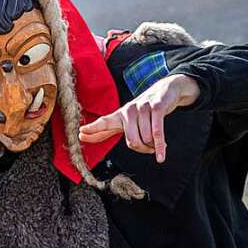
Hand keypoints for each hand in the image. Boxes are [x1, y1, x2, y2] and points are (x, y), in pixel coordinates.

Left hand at [78, 74, 200, 163]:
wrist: (166, 91)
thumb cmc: (144, 109)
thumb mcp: (126, 119)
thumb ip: (108, 129)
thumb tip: (84, 135)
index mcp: (120, 115)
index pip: (104, 122)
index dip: (93, 128)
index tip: (81, 133)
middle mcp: (128, 111)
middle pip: (131, 141)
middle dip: (141, 149)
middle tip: (148, 148)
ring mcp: (142, 108)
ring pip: (146, 138)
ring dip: (153, 146)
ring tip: (156, 142)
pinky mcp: (156, 108)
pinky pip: (157, 133)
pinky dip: (159, 146)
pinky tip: (160, 156)